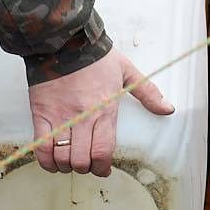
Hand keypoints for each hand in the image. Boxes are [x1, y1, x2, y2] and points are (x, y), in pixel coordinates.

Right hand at [27, 50, 171, 175]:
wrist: (64, 40)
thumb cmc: (96, 55)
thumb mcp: (127, 72)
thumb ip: (148, 93)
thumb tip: (167, 108)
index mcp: (104, 110)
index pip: (103, 152)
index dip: (102, 168)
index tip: (103, 169)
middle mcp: (82, 118)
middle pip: (82, 160)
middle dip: (85, 168)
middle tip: (86, 163)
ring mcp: (60, 117)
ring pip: (62, 157)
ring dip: (66, 166)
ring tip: (69, 161)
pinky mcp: (41, 114)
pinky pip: (41, 146)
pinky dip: (46, 160)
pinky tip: (51, 160)